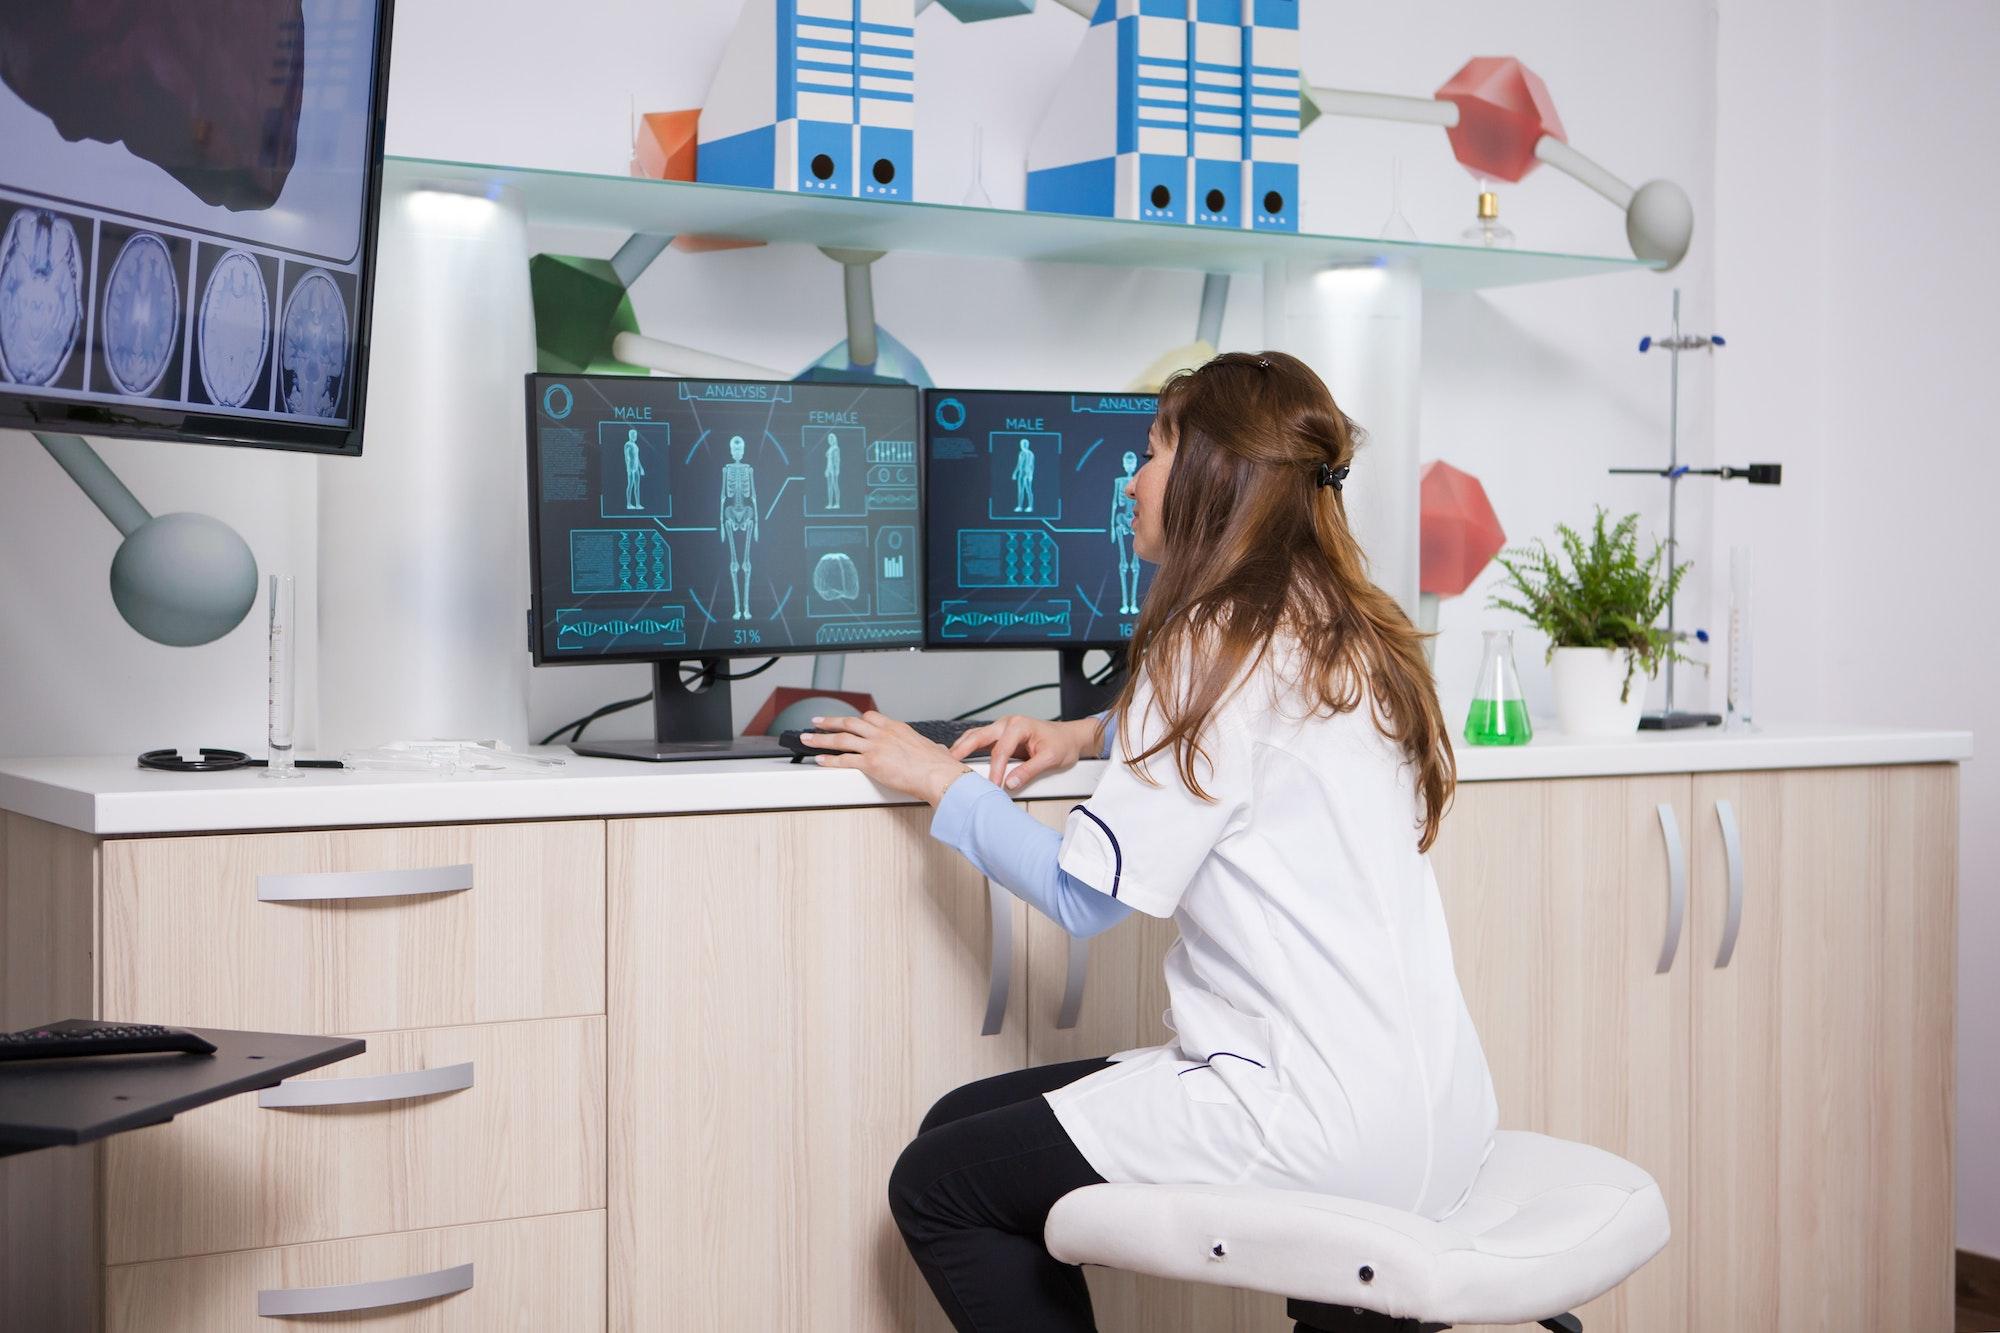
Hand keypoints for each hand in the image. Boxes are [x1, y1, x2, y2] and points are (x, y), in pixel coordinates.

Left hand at [804, 711, 971, 805]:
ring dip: (821, 738)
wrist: (939, 774)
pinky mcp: (871, 763)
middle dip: (830, 722)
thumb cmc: (938, 765)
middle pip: (849, 723)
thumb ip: (928, 749)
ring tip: (808, 738)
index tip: (847, 720)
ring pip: (841, 739)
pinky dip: (829, 760)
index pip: (870, 717)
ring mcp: (876, 747)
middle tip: (817, 721)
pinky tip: (820, 760)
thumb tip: (936, 752)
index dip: (855, 719)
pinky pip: (844, 760)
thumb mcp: (932, 749)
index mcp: (897, 728)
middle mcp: (883, 734)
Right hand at [950, 714, 1100, 791]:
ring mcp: (1003, 728)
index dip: (995, 770)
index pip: (1000, 750)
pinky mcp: (1001, 736)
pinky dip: (969, 747)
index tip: (992, 785)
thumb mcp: (1050, 758)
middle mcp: (1007, 723)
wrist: (1070, 737)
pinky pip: (981, 740)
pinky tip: (960, 756)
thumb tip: (1011, 783)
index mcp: (1018, 725)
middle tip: (948, 763)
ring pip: (977, 736)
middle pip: (979, 736)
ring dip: (962, 747)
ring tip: (948, 760)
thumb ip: (1029, 771)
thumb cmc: (1062, 744)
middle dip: (962, 749)